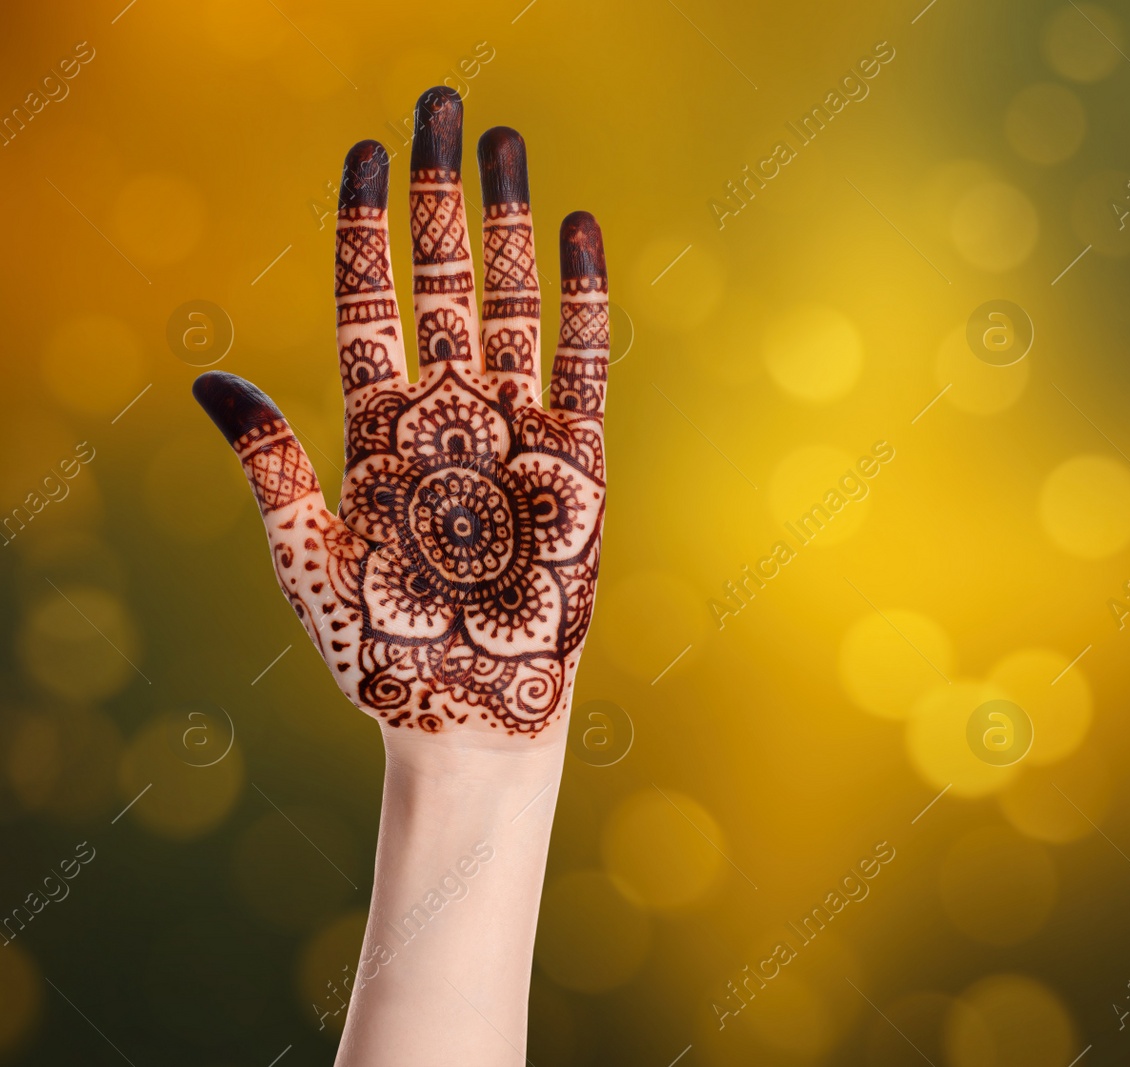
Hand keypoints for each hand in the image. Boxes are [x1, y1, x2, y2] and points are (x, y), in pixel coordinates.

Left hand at [195, 86, 607, 743]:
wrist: (467, 715)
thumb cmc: (381, 650)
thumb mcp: (306, 554)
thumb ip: (269, 461)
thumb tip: (205, 374)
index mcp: (378, 427)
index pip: (371, 302)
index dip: (366, 226)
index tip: (363, 149)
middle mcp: (449, 412)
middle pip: (442, 279)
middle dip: (437, 192)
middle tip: (438, 104)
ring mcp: (517, 430)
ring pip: (510, 301)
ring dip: (508, 222)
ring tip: (504, 143)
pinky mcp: (577, 461)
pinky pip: (585, 362)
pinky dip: (582, 297)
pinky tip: (578, 229)